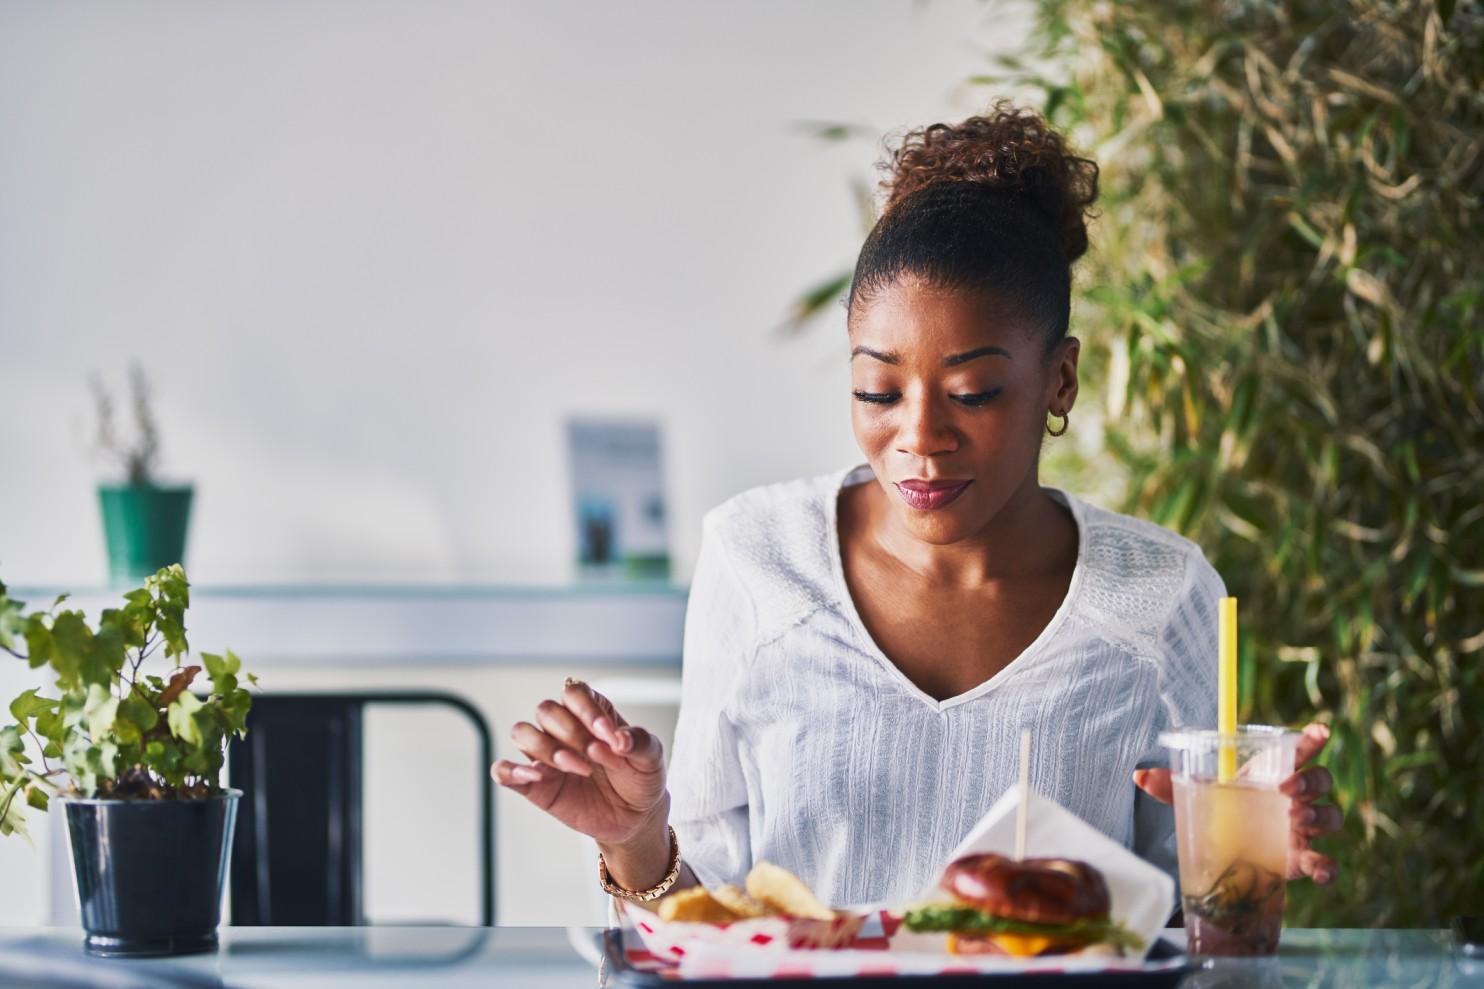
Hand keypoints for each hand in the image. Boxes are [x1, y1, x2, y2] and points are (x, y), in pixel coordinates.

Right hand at [492, 679, 667, 849]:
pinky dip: (511, 771)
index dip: (586, 710)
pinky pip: (503, 771)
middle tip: (595, 757)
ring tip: (576, 768)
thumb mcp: (651, 757)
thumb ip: (639, 741)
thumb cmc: (640, 778)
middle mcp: (564, 728)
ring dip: (546, 749)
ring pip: (522, 732)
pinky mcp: (534, 785)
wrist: (635, 817)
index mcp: (590, 712)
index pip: (573, 692)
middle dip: (570, 732)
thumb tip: (619, 739)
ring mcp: (546, 756)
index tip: (608, 736)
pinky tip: (536, 776)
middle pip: (546, 710)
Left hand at [1133, 722, 1341, 884]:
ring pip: (1331, 816)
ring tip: (1296, 820)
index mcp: (1274, 774)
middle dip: (1309, 781)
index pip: (1300, 751)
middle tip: (1285, 789)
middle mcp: (1296, 798)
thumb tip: (1137, 775)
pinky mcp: (1304, 859)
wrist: (1229, 855)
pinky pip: (1328, 862)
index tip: (1321, 731)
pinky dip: (1329, 867)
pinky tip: (1320, 870)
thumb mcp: (1197, 797)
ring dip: (1319, 816)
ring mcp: (1305, 829)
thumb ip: (1170, 785)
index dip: (1312, 739)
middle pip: (1320, 780)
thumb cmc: (1222, 813)